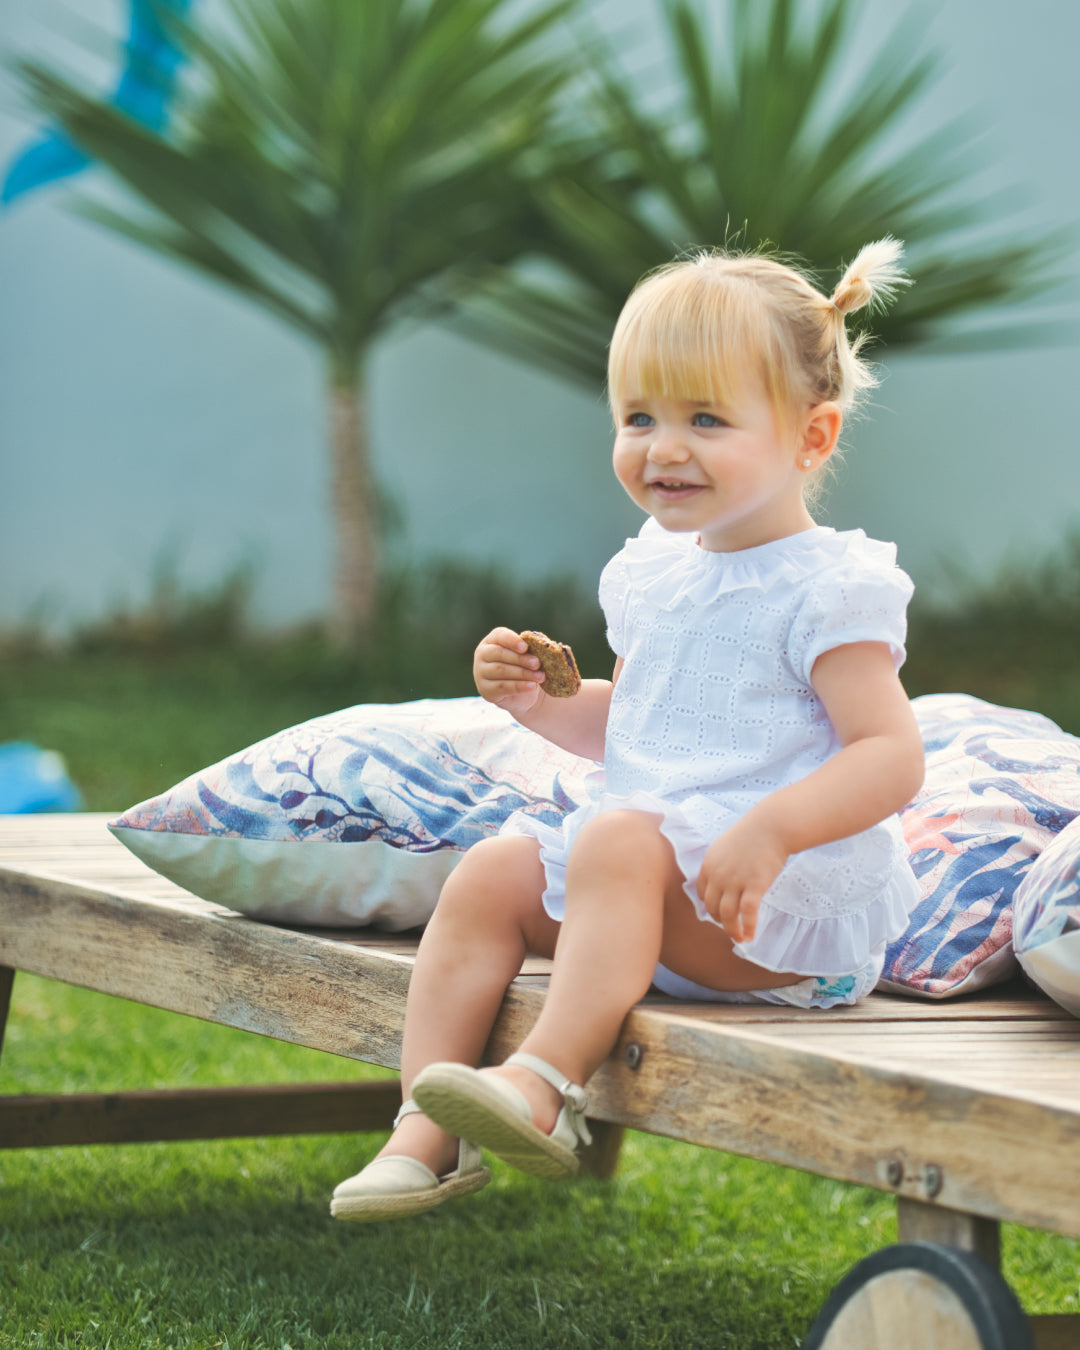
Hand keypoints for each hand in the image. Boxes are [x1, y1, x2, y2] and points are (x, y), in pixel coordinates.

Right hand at [473, 628, 545, 715]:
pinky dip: (519, 686)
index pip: (499, 635)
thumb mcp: (530, 655)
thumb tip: (544, 643)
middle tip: (537, 663)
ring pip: (501, 670)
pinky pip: (502, 686)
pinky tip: (532, 686)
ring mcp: (481, 672)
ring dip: (523, 673)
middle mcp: (482, 654)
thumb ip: (534, 647)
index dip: (512, 640)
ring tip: (540, 676)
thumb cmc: (525, 667)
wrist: (523, 693)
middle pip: (499, 653)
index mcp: (493, 640)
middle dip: (520, 658)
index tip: (525, 647)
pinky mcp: (485, 690)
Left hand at [696, 816, 789, 944]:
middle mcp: (718, 876)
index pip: (702, 893)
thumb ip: (720, 863)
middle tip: (729, 926)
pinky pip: (747, 914)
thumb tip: (721, 877)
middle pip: (712, 907)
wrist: (770, 827)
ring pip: (727, 915)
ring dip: (731, 930)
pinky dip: (748, 927)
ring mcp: (735, 882)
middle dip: (719, 920)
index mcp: (709, 865)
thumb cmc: (751, 833)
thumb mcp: (725, 845)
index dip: (709, 905)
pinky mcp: (754, 887)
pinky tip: (751, 936)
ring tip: (738, 938)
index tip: (717, 912)